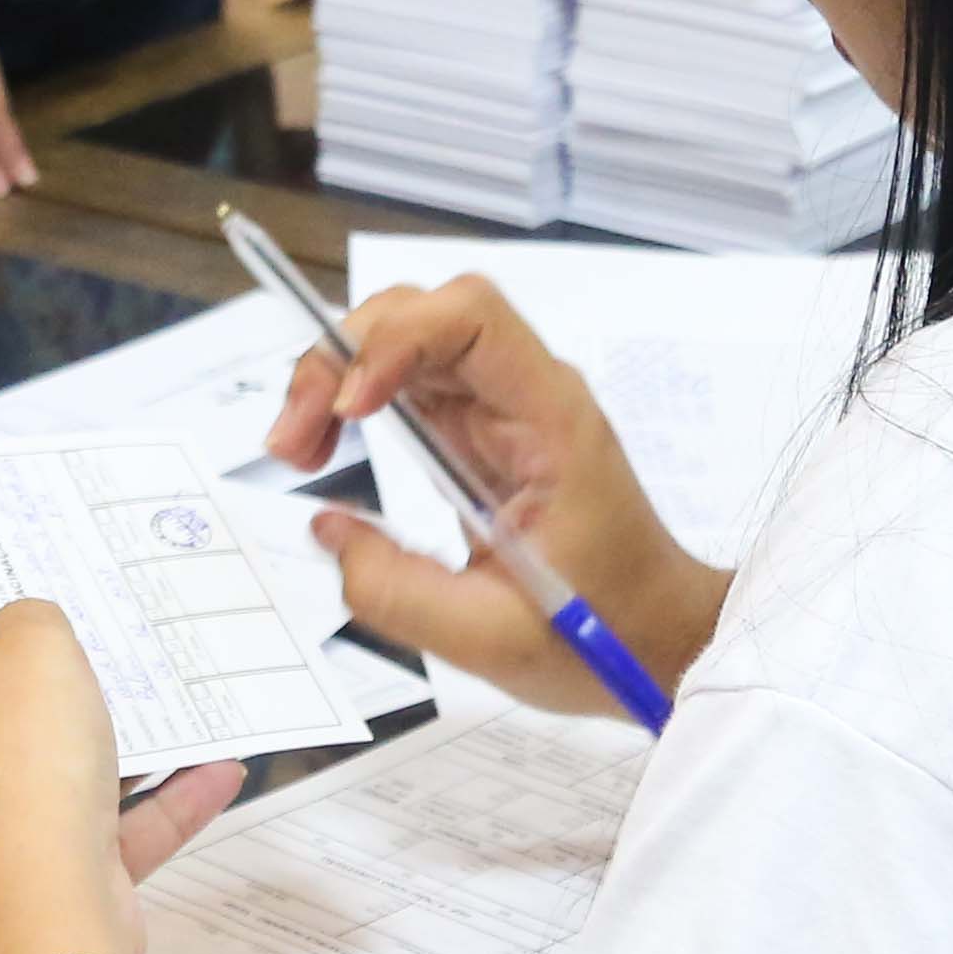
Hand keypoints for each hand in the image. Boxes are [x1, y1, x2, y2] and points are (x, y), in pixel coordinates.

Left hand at [0, 602, 242, 953]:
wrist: (43, 929)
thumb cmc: (14, 773)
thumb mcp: (35, 654)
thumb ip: (28, 620)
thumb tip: (20, 629)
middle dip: (5, 684)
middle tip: (56, 642)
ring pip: (14, 788)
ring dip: (85, 754)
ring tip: (150, 707)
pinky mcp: (0, 906)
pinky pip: (68, 844)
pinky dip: (133, 813)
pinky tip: (212, 776)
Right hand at [266, 275, 722, 711]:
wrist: (660, 638)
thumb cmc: (605, 635)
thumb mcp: (491, 639)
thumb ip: (397, 591)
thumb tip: (325, 528)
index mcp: (553, 422)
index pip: (473, 320)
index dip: (397, 341)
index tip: (348, 414)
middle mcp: (528, 394)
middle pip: (425, 313)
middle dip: (343, 357)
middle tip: (293, 442)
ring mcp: (504, 406)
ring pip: (408, 337)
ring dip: (338, 374)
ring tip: (298, 447)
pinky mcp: (481, 430)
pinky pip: (410, 381)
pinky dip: (357, 400)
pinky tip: (329, 446)